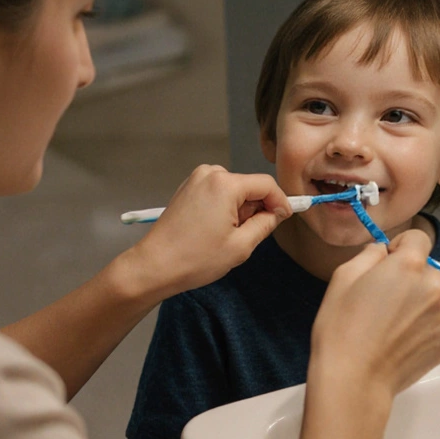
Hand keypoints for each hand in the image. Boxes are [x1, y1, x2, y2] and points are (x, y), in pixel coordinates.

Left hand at [113, 165, 290, 303]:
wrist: (154, 265)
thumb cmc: (196, 258)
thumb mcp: (241, 245)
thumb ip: (266, 223)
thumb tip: (278, 212)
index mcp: (225, 184)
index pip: (266, 184)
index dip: (280, 201)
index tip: (285, 219)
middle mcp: (210, 173)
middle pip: (249, 186)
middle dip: (256, 208)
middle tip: (249, 236)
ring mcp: (196, 179)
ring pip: (234, 190)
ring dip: (240, 209)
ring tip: (228, 236)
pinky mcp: (187, 188)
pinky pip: (218, 192)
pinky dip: (224, 208)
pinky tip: (214, 230)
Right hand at [308, 229, 439, 400]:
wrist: (354, 381)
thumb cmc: (342, 329)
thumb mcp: (343, 277)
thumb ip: (369, 254)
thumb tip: (383, 251)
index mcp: (409, 266)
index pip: (418, 238)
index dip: (400, 247)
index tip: (386, 263)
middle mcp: (435, 286)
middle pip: (427, 270)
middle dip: (409, 278)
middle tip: (382, 301)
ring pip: (433, 298)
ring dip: (417, 304)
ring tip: (390, 326)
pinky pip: (437, 323)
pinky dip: (423, 327)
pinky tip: (400, 341)